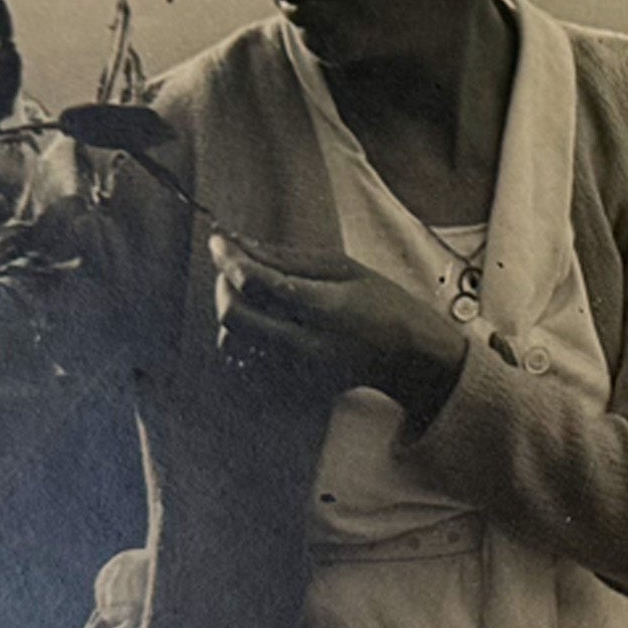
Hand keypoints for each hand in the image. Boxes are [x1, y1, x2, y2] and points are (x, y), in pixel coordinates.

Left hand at [208, 231, 466, 420]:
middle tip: (232, 266)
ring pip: (231, 340)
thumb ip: (287, 259)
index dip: (229, 258)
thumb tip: (238, 243)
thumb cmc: (381, 305)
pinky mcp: (290, 386)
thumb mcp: (343, 268)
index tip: (218, 241)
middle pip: (233, 315)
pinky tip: (264, 322)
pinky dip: (243, 336)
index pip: (257, 282)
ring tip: (253, 295)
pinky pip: (244, 360)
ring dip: (231, 310)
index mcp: (323, 309)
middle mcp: (304, 345)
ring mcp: (296, 371)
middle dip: (222, 284)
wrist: (409, 360)